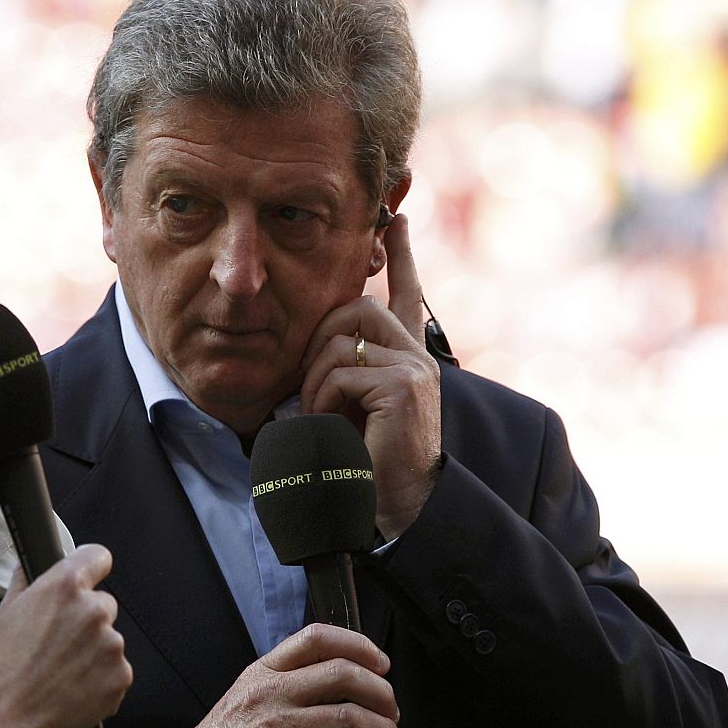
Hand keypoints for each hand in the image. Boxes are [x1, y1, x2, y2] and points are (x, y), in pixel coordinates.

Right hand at [0, 544, 130, 727]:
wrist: (3, 719)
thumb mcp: (5, 612)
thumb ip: (26, 581)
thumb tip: (31, 564)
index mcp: (65, 587)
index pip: (98, 556)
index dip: (91, 568)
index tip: (88, 578)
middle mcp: (94, 611)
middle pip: (103, 605)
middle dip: (85, 621)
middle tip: (57, 644)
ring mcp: (111, 646)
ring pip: (109, 641)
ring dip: (92, 653)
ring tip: (60, 672)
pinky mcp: (120, 677)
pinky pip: (115, 671)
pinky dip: (99, 680)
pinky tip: (72, 689)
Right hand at [186, 623, 410, 727]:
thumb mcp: (246, 698)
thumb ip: (287, 684)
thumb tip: (343, 682)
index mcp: (262, 672)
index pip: (315, 639)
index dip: (358, 645)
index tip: (381, 664)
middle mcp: (271, 694)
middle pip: (342, 674)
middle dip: (382, 693)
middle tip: (393, 712)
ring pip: (349, 718)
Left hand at [299, 215, 441, 539]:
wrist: (394, 506)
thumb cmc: (362, 462)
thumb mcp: (346, 406)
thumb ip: (339, 370)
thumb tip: (313, 340)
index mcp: (406, 358)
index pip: (405, 293)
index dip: (401, 256)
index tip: (395, 221)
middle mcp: (416, 356)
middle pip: (357, 308)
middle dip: (320, 340)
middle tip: (310, 385)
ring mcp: (413, 368)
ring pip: (344, 336)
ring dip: (316, 377)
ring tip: (317, 415)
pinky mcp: (403, 386)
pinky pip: (342, 369)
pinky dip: (322, 397)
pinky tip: (327, 424)